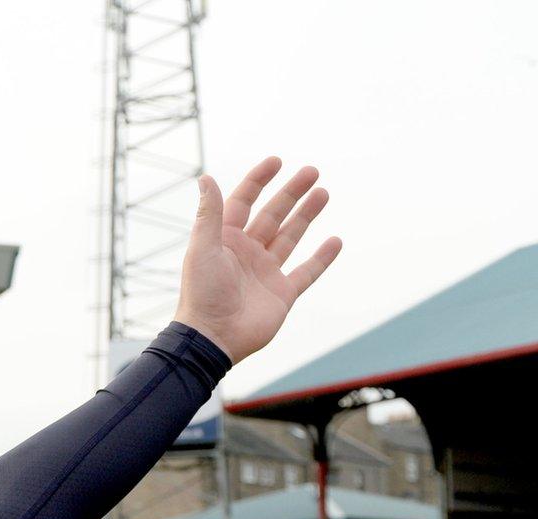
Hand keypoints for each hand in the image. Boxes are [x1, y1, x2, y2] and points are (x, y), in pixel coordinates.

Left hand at [171, 156, 341, 363]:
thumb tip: (206, 178)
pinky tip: (335, 241)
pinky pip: (306, 272)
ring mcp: (265, 272)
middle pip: (272, 215)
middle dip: (291, 193)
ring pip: (290, 237)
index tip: (276, 161)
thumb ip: (209, 214)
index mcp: (225, 240)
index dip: (258, 181)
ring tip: (323, 193)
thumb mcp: (203, 248)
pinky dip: (321, 258)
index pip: (243, 202)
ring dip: (306, 215)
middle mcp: (246, 252)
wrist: (213, 338)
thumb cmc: (202, 293)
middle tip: (311, 172)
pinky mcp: (282, 293)